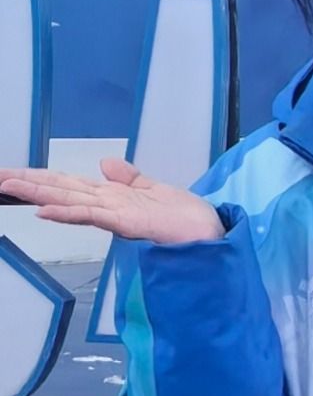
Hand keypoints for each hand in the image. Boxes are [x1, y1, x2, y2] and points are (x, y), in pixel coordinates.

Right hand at [0, 159, 224, 243]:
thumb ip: (128, 177)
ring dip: (38, 195)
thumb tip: (104, 162)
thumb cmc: (185, 216)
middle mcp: (108, 206)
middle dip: (28, 184)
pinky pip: (93, 216)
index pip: (69, 184)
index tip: (11, 172)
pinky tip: (46, 211)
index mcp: (111, 197)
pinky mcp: (128, 223)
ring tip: (8, 186)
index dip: (40, 177)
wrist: (209, 233)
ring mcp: (115, 215)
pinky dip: (68, 213)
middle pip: (60, 191)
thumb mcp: (154, 188)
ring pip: (69, 201)